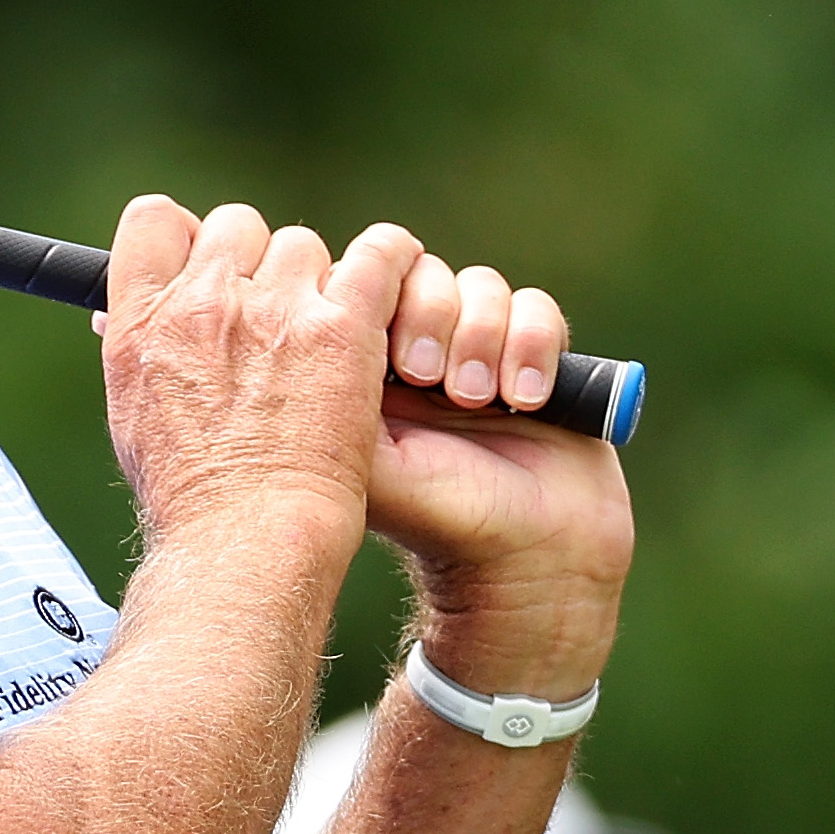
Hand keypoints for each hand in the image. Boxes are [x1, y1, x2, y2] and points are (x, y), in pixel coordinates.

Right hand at [92, 198, 402, 564]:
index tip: (206, 266)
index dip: (187, 238)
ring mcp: (273, 310)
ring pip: (303, 247)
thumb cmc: (192, 499)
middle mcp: (204, 303)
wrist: (245, 542)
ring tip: (327, 337)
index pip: (154, 220)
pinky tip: (394, 284)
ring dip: (315, 283)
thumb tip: (114, 315)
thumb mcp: (132, 416)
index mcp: (142, 321)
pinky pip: (380, 256)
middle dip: (255, 263)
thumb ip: (135, 350)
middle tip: (274, 315)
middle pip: (236, 226)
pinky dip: (392, 262)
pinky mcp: (341, 328)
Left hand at [359, 243, 630, 703]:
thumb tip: (297, 327)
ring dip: (486, 338)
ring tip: (484, 401)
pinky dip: (533, 344)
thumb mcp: (361, 459)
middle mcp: (419, 348)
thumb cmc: (434, 517)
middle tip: (443, 387)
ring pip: (482, 285)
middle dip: (437, 320)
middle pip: (423, 273)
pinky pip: (537, 307)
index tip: (400, 368)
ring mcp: (478, 349)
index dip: (385, 304)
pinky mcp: (535, 356)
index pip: (364, 285)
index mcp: (364, 364)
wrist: (526, 560)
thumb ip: (324, 394)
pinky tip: (528, 402)